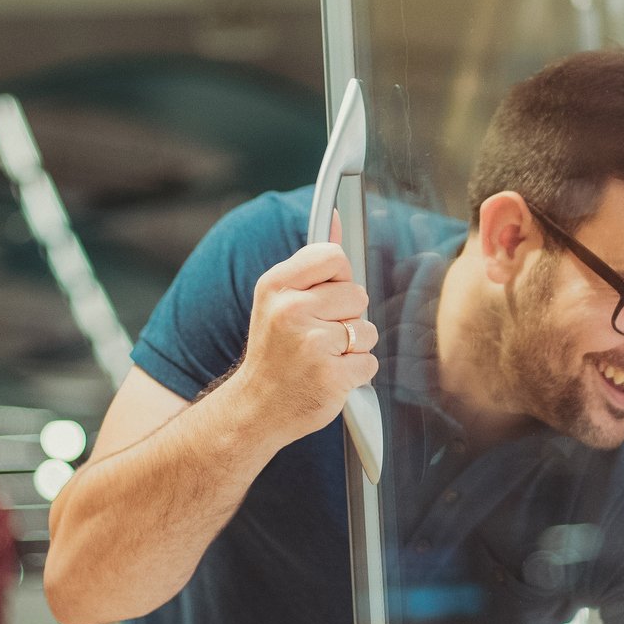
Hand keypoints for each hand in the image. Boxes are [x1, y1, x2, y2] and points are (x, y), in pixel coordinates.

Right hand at [223, 240, 378, 446]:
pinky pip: (369, 363)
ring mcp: (311, 345)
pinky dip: (356, 374)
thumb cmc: (274, 351)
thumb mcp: (278, 299)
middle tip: (319, 336)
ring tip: (323, 358)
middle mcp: (291, 311)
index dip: (339, 279)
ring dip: (354, 348)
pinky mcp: (331, 377)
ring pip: (367, 331)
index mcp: (276, 286)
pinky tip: (329, 377)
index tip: (325, 298)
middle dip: (348, 317)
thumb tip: (335, 215)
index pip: (334, 257)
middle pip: (357, 295)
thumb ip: (311, 262)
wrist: (254, 409)